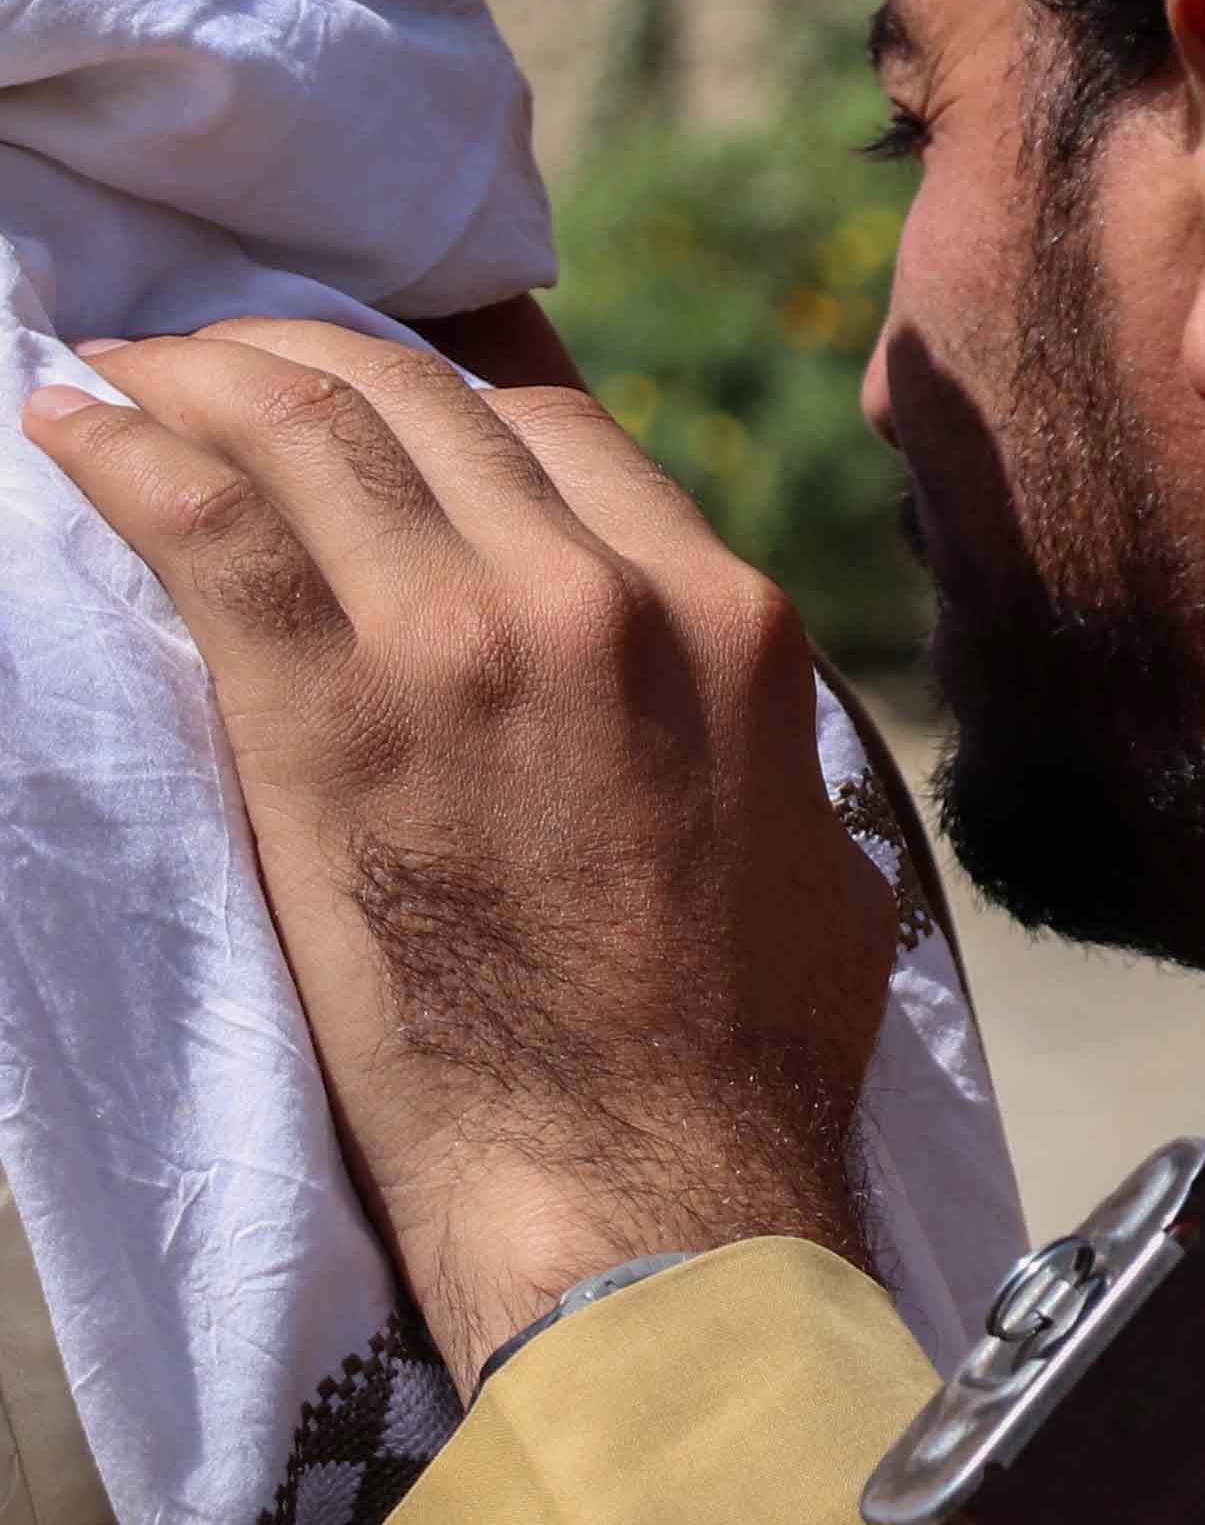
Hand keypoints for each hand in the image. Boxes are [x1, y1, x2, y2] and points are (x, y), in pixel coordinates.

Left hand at [25, 318, 890, 1394]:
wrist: (649, 1170)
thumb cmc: (743, 1050)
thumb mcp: (811, 838)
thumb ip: (751, 733)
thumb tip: (719, 716)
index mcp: (726, 614)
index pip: (555, 431)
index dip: (440, 404)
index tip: (365, 416)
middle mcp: (604, 592)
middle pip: (426, 402)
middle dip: (303, 354)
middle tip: (213, 355)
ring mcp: (465, 642)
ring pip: (314, 430)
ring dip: (198, 376)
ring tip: (121, 368)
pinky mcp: (332, 717)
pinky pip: (210, 526)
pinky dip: (129, 453)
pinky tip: (71, 425)